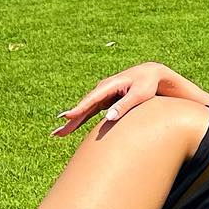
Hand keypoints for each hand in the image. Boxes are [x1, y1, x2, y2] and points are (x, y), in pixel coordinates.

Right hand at [52, 62, 171, 136]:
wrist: (151, 74)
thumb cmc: (147, 84)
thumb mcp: (139, 95)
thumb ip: (124, 105)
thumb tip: (109, 118)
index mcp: (109, 85)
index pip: (92, 99)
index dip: (79, 109)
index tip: (68, 117)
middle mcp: (102, 90)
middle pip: (84, 107)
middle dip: (70, 120)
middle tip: (57, 132)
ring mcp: (102, 96)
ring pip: (84, 111)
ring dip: (72, 122)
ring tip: (58, 134)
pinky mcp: (105, 101)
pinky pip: (90, 112)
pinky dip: (80, 120)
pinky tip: (71, 128)